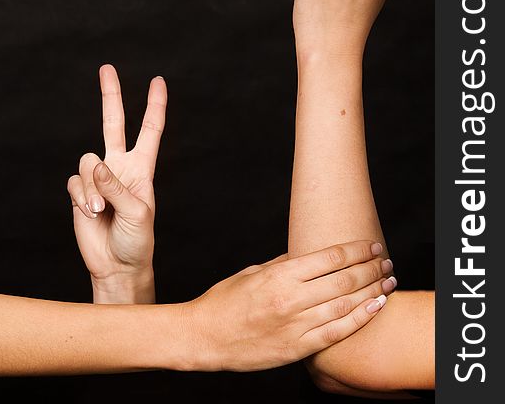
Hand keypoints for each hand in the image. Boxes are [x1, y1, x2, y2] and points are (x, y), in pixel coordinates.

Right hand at [67, 65, 166, 303]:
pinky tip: (89, 212)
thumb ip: (117, 188)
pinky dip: (81, 196)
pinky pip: (74, 181)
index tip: (158, 82)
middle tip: (107, 68)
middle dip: (111, 96)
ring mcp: (98, 179)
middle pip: (113, 124)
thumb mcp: (138, 214)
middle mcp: (119, 167)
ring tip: (99, 210)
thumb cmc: (137, 240)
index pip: (149, 131)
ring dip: (91, 186)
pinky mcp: (79, 192)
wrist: (115, 265)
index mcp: (142, 169)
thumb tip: (97, 165)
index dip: (154, 106)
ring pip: (87, 160)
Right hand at [184, 241, 394, 370]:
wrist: (205, 336)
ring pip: (345, 305)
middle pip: (343, 280)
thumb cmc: (224, 300)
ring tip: (388, 281)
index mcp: (279, 275)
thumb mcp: (252, 273)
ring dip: (371, 291)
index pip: (328, 258)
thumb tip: (310, 255)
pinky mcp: (297, 348)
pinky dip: (360, 319)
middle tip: (385, 261)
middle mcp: (291, 299)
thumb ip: (283, 265)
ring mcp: (295, 325)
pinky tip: (375, 308)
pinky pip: (336, 333)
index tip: (370, 245)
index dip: (355, 250)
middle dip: (369, 268)